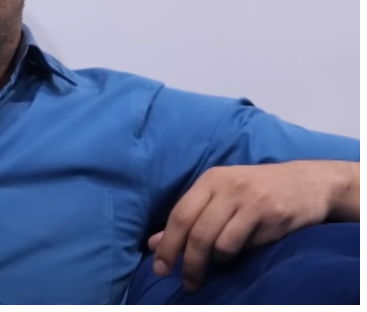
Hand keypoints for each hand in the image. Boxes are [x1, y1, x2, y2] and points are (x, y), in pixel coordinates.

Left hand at [149, 161, 333, 291]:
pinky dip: (232, 256)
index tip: (160, 268)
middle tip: (186, 282)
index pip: (179, 215)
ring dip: (210, 263)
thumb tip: (154, 244)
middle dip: (186, 261)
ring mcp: (248, 199)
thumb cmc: (256, 192)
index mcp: (209, 180)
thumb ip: (189, 219)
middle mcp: (226, 186)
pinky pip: (241, 243)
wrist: (307, 183)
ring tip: (211, 270)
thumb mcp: (220, 197)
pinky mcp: (270, 213)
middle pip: (195, 230)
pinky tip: (235, 256)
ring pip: (216, 240)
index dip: (167, 244)